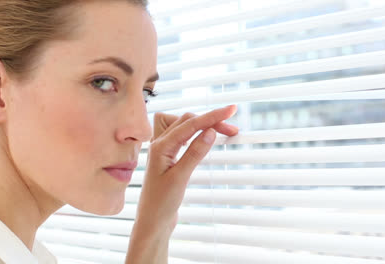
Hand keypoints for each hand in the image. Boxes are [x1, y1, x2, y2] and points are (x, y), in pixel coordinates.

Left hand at [135, 105, 238, 233]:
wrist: (152, 222)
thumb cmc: (161, 204)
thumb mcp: (180, 178)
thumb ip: (194, 153)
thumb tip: (210, 131)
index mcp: (160, 147)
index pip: (190, 124)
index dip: (212, 116)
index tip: (231, 109)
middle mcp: (160, 144)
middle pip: (187, 120)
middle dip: (210, 120)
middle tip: (232, 129)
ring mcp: (164, 150)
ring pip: (183, 126)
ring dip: (201, 125)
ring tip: (222, 131)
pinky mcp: (169, 157)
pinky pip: (182, 137)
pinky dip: (195, 134)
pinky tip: (205, 139)